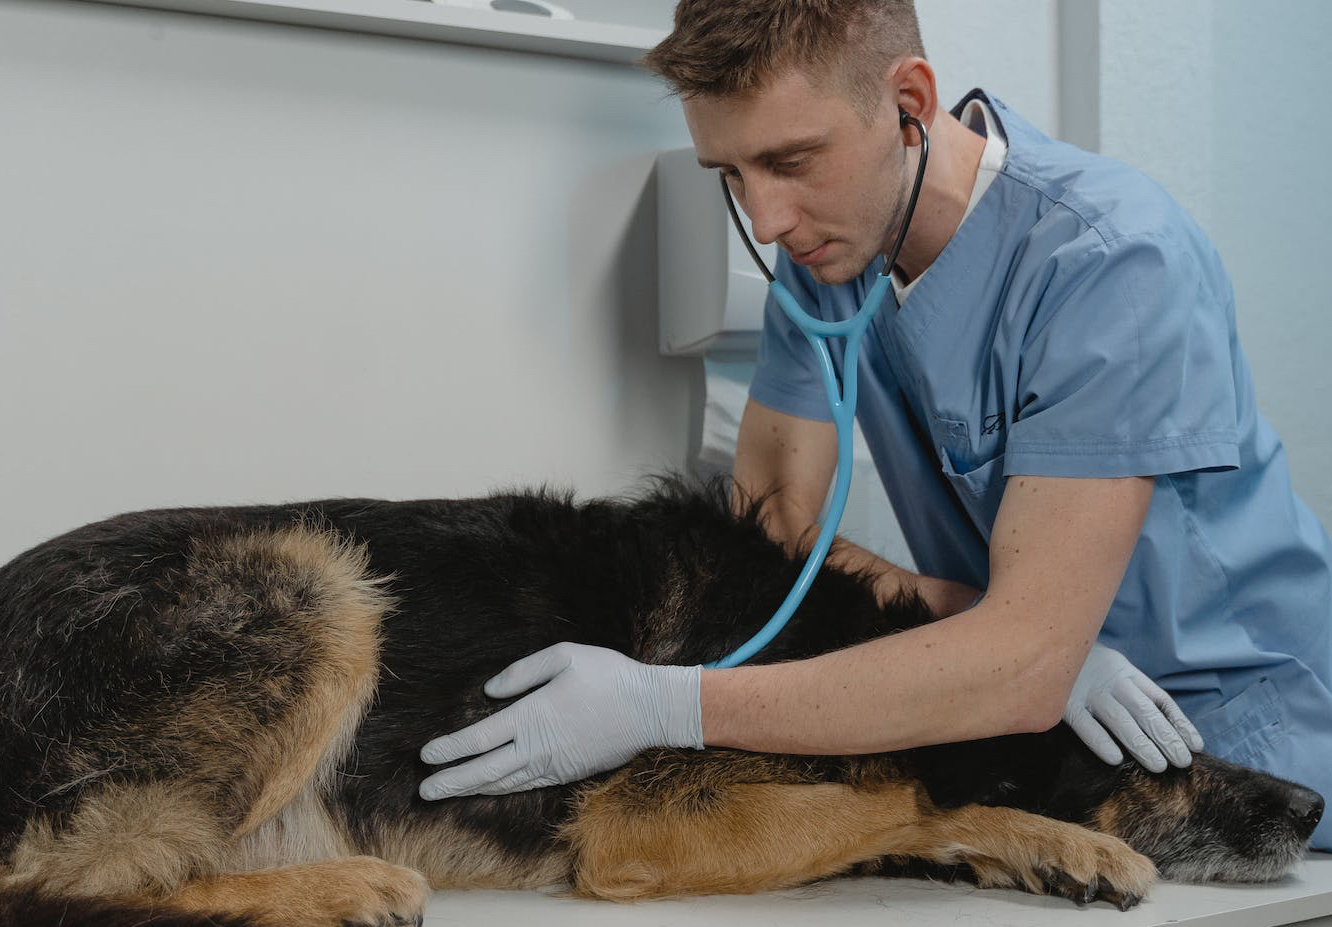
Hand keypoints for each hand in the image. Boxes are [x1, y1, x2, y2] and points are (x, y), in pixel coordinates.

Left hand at [418, 643, 702, 798]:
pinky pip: (526, 785)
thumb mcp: (564, 656)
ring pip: (503, 782)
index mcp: (532, 716)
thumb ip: (522, 673)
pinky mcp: (567, 772)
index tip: (426, 755)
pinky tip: (490, 788)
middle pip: (484, 770)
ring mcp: (553, 764)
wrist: (650, 709)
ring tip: (447, 793)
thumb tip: (490, 692)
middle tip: (425, 790)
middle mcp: (538, 747)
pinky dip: (502, 789)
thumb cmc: (608, 676)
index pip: (479, 739)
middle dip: (451, 781)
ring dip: (472, 789)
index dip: (450, 749)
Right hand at [1063, 641, 1203, 771]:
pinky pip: (1085, 724)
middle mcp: (1111, 681)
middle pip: (1144, 711)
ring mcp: (1088, 691)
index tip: (1196, 746)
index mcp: (1126, 672)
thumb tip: (1166, 723)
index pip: (1160, 699)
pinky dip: (1100, 741)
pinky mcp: (1065, 704)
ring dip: (1140, 743)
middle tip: (1181, 762)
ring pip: (1120, 719)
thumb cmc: (1085, 665)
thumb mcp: (1113, 666)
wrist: (1045, 647)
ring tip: (1158, 766)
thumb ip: (1132, 688)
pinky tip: (1115, 759)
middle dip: (1166, 737)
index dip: (1180, 722)